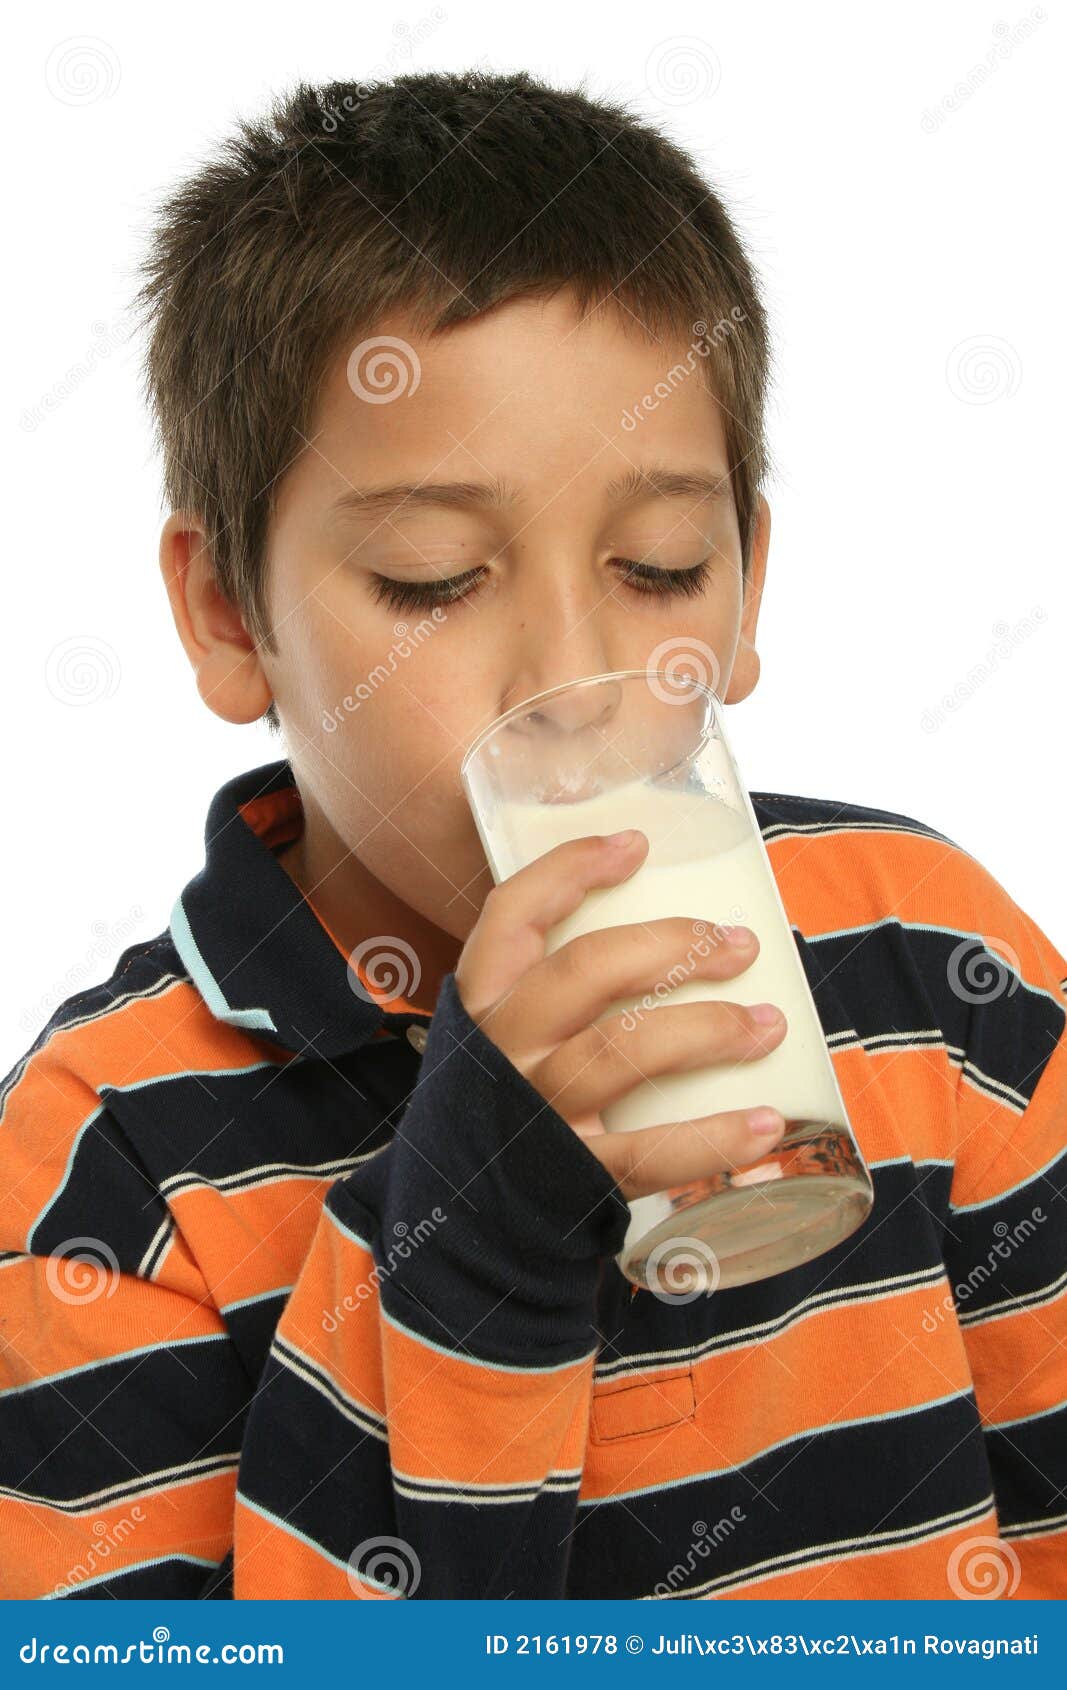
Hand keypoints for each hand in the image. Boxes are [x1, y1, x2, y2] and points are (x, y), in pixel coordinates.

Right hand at [454, 830, 787, 1200]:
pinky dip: (716, 1138)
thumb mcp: (508, 1036)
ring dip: (707, 1028)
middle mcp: (504, 1052)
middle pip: (586, 972)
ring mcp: (536, 1114)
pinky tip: (768, 1122)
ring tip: (768, 1022)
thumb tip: (663, 934)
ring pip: (623, 1050)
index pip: (513, 914)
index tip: (636, 845)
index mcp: (483, 1004)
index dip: (570, 870)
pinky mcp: (573, 1177)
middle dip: (672, 946)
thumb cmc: (511, 1106)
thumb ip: (555, 989)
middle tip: (739, 945)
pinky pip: (651, 1153)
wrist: (467, 1228)